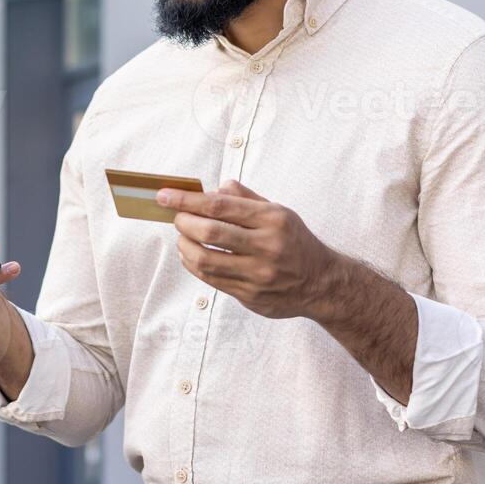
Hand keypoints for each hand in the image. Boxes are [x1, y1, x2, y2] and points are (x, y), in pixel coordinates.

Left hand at [157, 178, 337, 319]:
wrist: (321, 283)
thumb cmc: (295, 242)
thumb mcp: (279, 212)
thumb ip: (246, 198)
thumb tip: (215, 188)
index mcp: (272, 219)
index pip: (220, 206)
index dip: (187, 200)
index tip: (164, 196)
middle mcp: (266, 246)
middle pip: (210, 232)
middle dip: (183, 222)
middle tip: (177, 218)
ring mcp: (258, 274)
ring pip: (205, 259)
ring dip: (184, 246)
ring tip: (183, 237)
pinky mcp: (250, 295)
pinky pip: (211, 279)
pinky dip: (194, 264)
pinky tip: (191, 255)